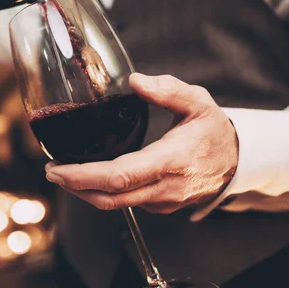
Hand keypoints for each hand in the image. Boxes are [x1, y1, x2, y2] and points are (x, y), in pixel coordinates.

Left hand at [45, 73, 238, 213]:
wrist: (237, 163)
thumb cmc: (214, 132)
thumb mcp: (199, 102)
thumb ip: (168, 90)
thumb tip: (134, 81)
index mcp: (171, 160)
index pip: (119, 176)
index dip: (83, 176)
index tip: (57, 169)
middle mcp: (165, 187)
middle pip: (110, 197)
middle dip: (75, 186)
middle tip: (51, 172)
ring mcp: (162, 201)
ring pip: (115, 204)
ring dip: (86, 191)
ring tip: (64, 174)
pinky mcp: (160, 206)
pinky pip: (126, 203)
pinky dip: (103, 192)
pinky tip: (90, 177)